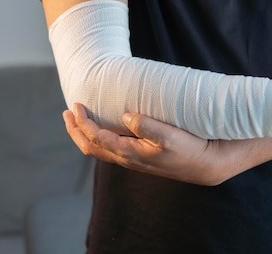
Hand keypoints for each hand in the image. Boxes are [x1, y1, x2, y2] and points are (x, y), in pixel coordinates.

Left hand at [64, 103, 227, 185]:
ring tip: (77, 121)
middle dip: (75, 131)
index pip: (96, 138)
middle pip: (90, 148)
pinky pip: (110, 150)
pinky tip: (103, 129)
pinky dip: (98, 138)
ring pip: (99, 150)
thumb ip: (147, 126)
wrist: (204, 165)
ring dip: (84, 135)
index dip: (82, 122)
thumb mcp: (169, 136)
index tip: (77, 105)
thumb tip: (126, 116)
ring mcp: (132, 160)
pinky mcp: (140, 157)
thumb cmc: (189, 149)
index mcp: (129, 153)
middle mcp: (127, 159)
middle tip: (67, 113)